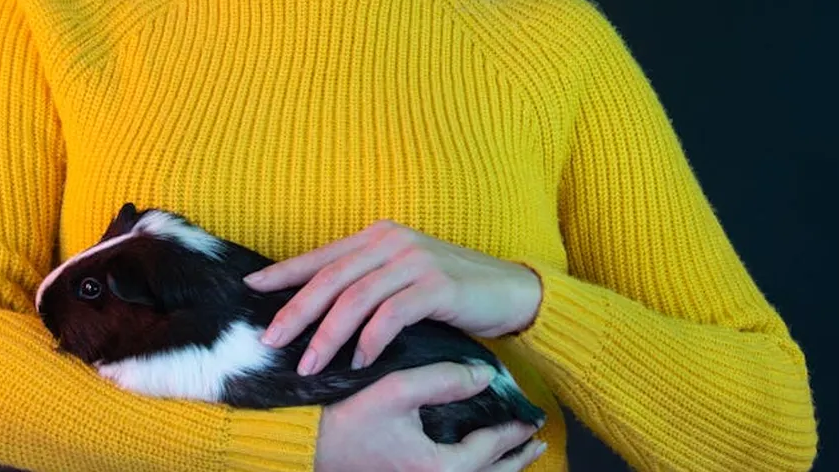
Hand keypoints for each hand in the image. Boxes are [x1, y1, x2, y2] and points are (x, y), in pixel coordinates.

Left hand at [243, 219, 542, 375]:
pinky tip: (361, 362)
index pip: (323, 255)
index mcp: (379, 236)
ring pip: (356, 298)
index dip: (285, 271)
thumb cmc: (454, 290)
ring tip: (310, 365)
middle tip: (271, 340)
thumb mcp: (404, 278)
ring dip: (328, 335)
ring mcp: (415, 261)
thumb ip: (368, 282)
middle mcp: (393, 241)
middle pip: (331, 278)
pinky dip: (371, 341)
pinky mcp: (437, 285)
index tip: (252, 288)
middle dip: (296, 311)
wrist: (512, 291)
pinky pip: (392, 315)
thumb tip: (320, 307)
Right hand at [314, 362, 546, 471]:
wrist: (301, 443)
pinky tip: (472, 455)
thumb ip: (442, 380)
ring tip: (514, 450)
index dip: (511, 432)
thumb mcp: (394, 391)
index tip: (531, 418)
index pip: (487, 451)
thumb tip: (485, 375)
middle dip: (514, 458)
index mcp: (434, 467)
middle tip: (536, 440)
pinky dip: (471, 469)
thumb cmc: (344, 418)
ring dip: (496, 467)